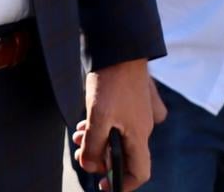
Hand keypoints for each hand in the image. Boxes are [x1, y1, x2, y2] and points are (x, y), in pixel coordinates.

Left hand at [74, 60, 164, 190]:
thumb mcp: (98, 117)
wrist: (121, 45)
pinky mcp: (134, 99)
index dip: (122, 184)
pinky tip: (91, 116)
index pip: (140, 172)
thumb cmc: (112, 81)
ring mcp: (140, 111)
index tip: (103, 184)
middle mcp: (143, 125)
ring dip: (98, 139)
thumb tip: (90, 165)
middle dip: (100, 157)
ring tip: (80, 131)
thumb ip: (94, 146)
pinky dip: (104, 124)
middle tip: (81, 150)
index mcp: (140, 134)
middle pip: (124, 154)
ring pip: (119, 136)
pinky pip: (120, 120)